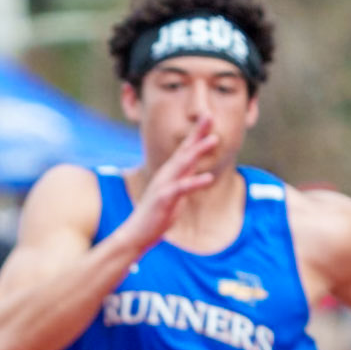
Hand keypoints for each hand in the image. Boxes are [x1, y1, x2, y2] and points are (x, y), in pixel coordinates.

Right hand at [124, 115, 218, 250]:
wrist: (136, 234)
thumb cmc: (156, 215)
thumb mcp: (174, 193)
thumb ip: (183, 179)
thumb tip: (194, 169)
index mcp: (169, 173)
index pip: (185, 149)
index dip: (196, 132)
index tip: (208, 116)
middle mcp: (166, 175)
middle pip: (184, 150)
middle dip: (197, 133)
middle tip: (209, 115)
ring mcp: (163, 186)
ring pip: (183, 164)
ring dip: (198, 151)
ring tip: (214, 139)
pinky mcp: (163, 199)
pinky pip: (181, 189)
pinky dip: (195, 182)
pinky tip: (209, 178)